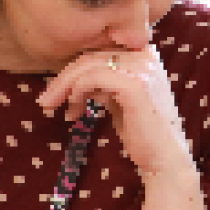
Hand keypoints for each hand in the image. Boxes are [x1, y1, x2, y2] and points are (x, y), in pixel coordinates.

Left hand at [38, 47, 187, 172]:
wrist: (164, 158)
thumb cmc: (141, 132)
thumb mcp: (119, 98)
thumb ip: (104, 82)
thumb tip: (73, 79)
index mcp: (144, 53)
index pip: (99, 51)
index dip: (75, 69)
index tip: (59, 92)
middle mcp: (146, 54)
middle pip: (90, 57)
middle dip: (63, 79)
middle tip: (46, 101)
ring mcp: (142, 67)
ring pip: (88, 65)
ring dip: (64, 87)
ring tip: (52, 106)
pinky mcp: (135, 84)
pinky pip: (94, 77)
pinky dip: (77, 91)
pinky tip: (73, 109)